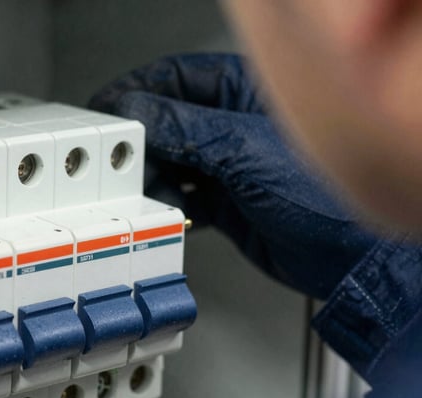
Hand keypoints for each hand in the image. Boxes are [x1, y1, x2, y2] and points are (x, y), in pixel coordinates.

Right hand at [90, 53, 377, 299]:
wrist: (348, 262)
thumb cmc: (327, 197)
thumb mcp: (246, 152)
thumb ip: (187, 131)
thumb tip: (137, 113)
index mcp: (245, 93)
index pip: (175, 79)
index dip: (136, 93)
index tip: (106, 114)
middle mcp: (233, 126)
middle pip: (167, 123)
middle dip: (139, 142)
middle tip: (116, 161)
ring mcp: (228, 166)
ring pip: (169, 162)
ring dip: (149, 178)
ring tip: (140, 191)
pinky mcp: (225, 203)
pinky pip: (180, 196)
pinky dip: (166, 205)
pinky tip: (164, 212)